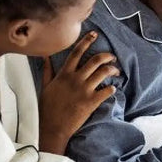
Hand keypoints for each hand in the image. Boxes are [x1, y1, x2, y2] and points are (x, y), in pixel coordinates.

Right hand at [39, 31, 118, 153]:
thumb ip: (48, 70)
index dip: (87, 41)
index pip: (77, 52)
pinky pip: (106, 91)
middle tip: (112, 56)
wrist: (53, 127)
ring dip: (112, 69)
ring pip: (103, 72)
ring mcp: (84, 90)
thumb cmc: (48, 107)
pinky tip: (113, 88)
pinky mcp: (91, 101)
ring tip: (116, 70)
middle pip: (95, 60)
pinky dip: (112, 88)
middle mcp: (76, 79)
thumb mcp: (45, 86)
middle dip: (107, 55)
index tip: (95, 34)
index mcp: (64, 74)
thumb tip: (45, 56)